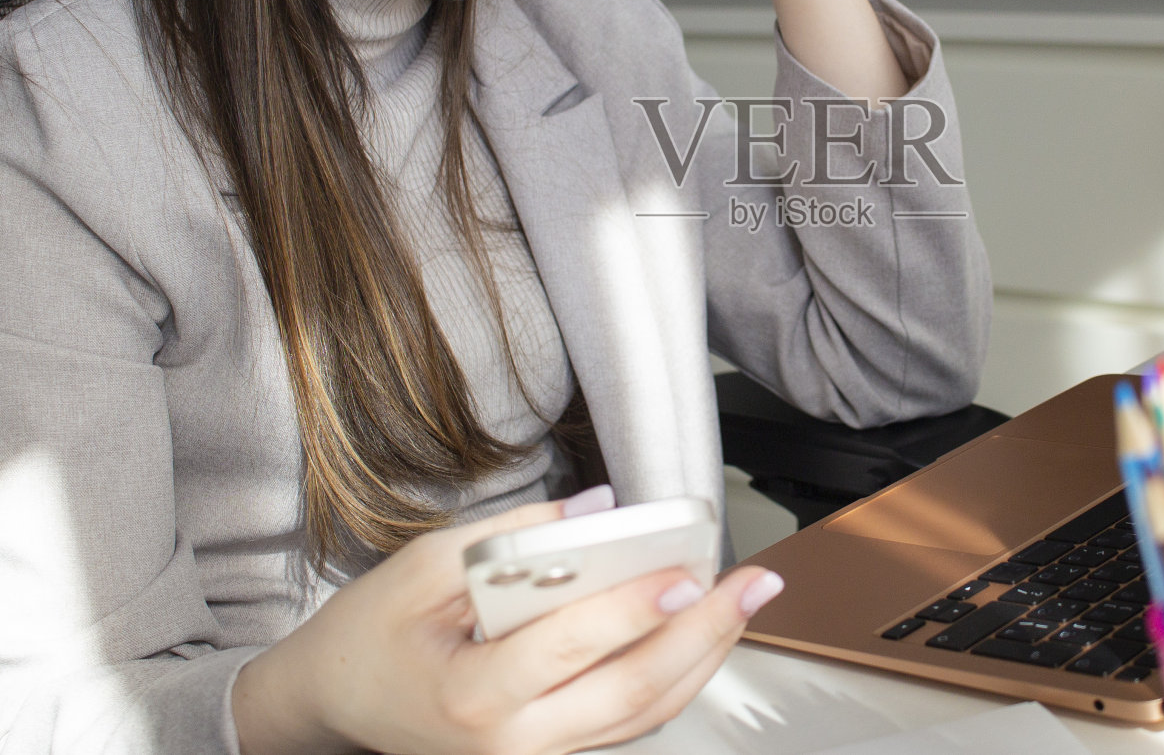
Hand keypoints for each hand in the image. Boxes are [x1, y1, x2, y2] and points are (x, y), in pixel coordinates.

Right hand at [232, 487, 784, 754]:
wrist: (335, 705)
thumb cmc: (370, 636)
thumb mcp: (420, 569)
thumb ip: (512, 538)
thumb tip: (596, 509)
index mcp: (471, 698)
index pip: (572, 649)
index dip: (635, 609)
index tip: (686, 571)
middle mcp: (513, 745)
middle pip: (633, 693)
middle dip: (706, 635)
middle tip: (753, 584)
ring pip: (644, 715)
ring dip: (704, 657)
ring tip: (746, 602)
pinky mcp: (551, 754)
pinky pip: (629, 722)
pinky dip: (674, 678)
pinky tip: (703, 632)